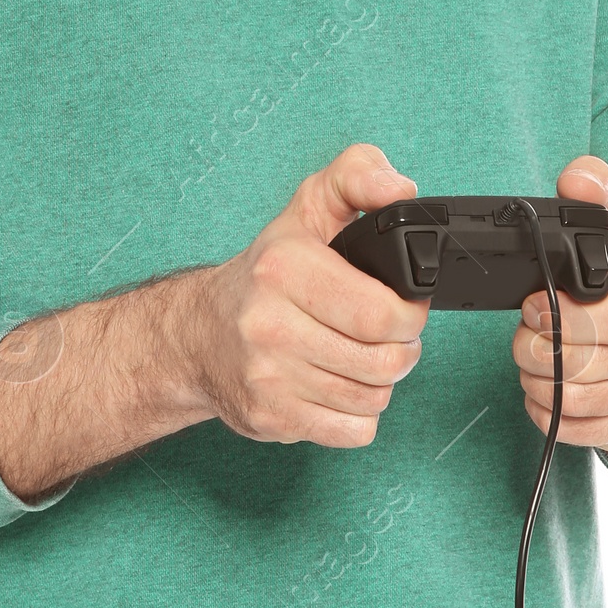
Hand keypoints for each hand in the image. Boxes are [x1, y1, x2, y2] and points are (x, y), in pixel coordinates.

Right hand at [180, 143, 429, 447]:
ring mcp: (267, 378)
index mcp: (284, 268)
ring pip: (372, 398)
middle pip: (383, 362)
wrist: (197, 334)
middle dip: (402, 349)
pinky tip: (338, 385)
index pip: (381, 312)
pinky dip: (357, 414)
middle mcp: (269, 325)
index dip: (410, 313)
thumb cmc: (268, 271)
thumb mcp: (310, 207)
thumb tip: (401, 190)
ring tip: (360, 356)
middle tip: (388, 334)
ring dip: (379, 381)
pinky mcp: (269, 418)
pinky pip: (353, 432)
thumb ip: (358, 176)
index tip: (403, 305)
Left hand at [512, 155, 607, 452]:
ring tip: (529, 363)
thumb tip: (578, 177)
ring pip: (587, 401)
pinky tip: (542, 395)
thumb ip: (593, 200)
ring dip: (540, 384)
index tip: (532, 309)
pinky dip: (553, 417)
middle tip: (522, 338)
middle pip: (595, 364)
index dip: (563, 320)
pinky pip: (591, 434)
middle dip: (540, 352)